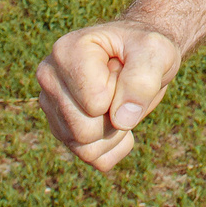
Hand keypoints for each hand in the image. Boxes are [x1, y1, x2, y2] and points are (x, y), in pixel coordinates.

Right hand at [36, 20, 183, 172]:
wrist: (141, 55)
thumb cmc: (145, 48)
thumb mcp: (156, 52)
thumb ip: (142, 80)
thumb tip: (121, 121)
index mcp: (65, 53)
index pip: (95, 103)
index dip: (122, 91)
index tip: (124, 67)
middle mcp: (49, 79)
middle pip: (83, 131)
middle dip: (116, 117)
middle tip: (122, 87)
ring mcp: (52, 107)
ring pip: (85, 149)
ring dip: (115, 132)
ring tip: (118, 100)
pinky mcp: (62, 129)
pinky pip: (93, 158)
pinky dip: (114, 145)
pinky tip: (116, 117)